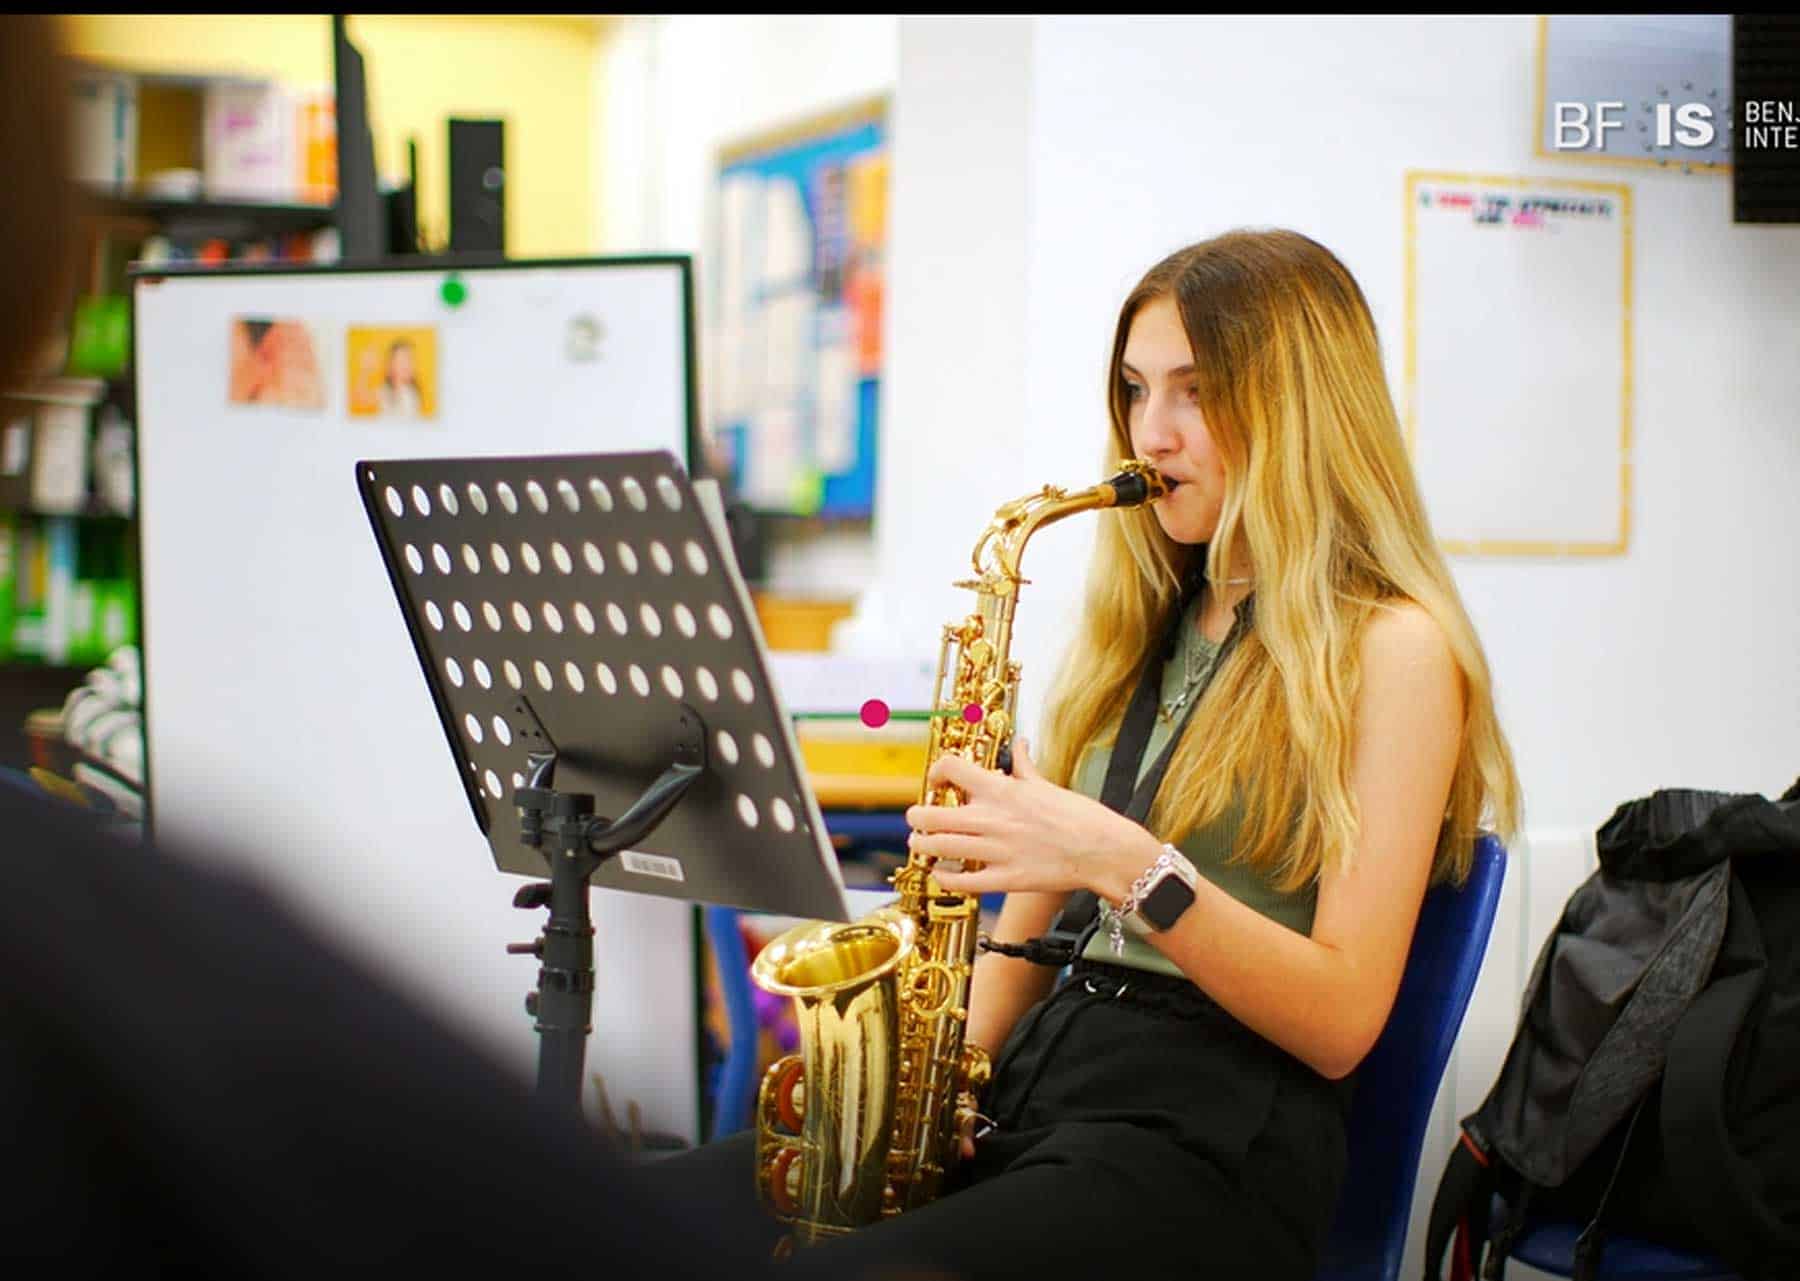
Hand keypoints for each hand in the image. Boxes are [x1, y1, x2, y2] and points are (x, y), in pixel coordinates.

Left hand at [904, 738, 1157, 900]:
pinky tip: (941, 873)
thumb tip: (1021, 744)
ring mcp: (997, 850)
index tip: (937, 781)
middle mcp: (993, 818)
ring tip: (922, 844)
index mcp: (1002, 790)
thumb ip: (1024, 766)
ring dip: (923, 845)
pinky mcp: (1006, 879)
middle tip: (916, 820)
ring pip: (940, 847)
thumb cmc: (1078, 815)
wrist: (1102, 850)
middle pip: (932, 814)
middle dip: (917, 817)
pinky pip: (963, 881)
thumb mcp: (1046, 783)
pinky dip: (945, 877)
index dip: (936, 771)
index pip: (951, 768)